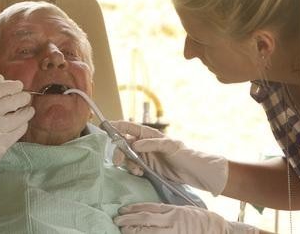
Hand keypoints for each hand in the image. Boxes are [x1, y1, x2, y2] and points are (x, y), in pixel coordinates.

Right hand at [0, 74, 34, 185]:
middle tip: (25, 97)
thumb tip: (2, 79)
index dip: (11, 85)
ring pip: (19, 117)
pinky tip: (20, 123)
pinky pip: (19, 131)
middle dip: (23, 97)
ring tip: (27, 110)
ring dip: (27, 111)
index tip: (19, 86)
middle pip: (12, 101)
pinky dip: (22, 125)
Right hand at [111, 120, 227, 195]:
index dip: (116, 126)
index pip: (129, 127)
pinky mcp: (147, 167)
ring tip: (136, 170)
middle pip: (124, 143)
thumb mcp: (170, 146)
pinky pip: (133, 166)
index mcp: (149, 134)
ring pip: (127, 156)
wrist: (195, 172)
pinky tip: (140, 173)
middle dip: (119, 151)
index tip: (104, 127)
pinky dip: (133, 169)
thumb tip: (133, 143)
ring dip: (127, 163)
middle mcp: (145, 143)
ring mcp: (145, 155)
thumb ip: (151, 143)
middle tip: (118, 162)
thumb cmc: (185, 155)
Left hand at [114, 203, 257, 233]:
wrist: (218, 229)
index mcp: (173, 210)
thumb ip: (168, 210)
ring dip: (134, 231)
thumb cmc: (200, 218)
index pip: (149, 208)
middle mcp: (172, 221)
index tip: (123, 209)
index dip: (134, 208)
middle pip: (146, 219)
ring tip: (122, 230)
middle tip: (117, 220)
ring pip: (150, 232)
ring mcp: (174, 232)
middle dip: (130, 219)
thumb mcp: (183, 209)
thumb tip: (151, 210)